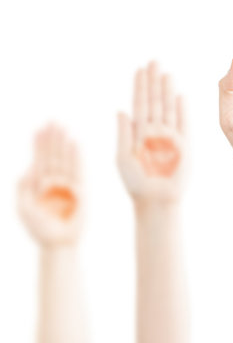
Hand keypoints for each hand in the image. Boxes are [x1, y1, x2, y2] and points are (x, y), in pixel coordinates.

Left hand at [18, 125, 81, 245]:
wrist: (58, 242)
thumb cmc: (40, 229)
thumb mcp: (23, 208)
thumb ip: (22, 188)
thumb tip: (27, 168)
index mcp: (39, 185)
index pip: (39, 159)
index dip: (39, 144)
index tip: (39, 129)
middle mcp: (54, 182)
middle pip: (52, 155)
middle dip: (52, 139)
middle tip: (53, 121)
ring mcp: (67, 184)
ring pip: (64, 159)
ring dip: (63, 143)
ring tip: (63, 128)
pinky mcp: (80, 190)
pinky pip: (78, 169)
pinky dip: (76, 157)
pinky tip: (75, 144)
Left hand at [117, 61, 184, 202]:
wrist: (156, 200)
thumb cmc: (136, 183)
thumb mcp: (122, 158)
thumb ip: (123, 134)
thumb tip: (120, 110)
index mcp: (138, 133)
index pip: (139, 104)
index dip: (139, 87)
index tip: (140, 69)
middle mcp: (154, 132)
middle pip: (154, 101)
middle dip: (153, 82)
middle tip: (153, 61)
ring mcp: (170, 137)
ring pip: (168, 108)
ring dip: (167, 90)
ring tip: (166, 73)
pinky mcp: (184, 145)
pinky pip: (184, 123)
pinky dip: (182, 110)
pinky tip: (180, 95)